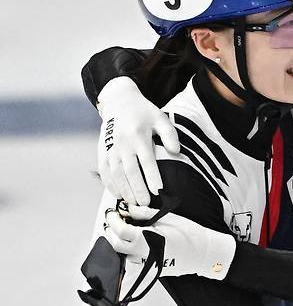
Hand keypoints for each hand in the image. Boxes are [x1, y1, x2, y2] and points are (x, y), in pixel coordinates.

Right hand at [97, 77, 180, 205]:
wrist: (119, 102)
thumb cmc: (144, 113)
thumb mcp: (160, 118)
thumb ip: (170, 134)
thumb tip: (177, 151)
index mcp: (138, 134)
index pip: (146, 159)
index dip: (152, 176)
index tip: (158, 191)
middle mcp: (123, 142)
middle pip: (130, 170)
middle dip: (137, 188)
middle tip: (146, 203)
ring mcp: (110, 147)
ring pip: (116, 173)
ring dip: (124, 190)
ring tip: (134, 203)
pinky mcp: (102, 151)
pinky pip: (104, 171)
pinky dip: (110, 185)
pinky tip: (119, 195)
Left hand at [103, 205, 236, 279]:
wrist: (204, 252)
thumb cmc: (189, 234)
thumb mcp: (166, 218)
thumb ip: (144, 213)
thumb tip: (128, 209)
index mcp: (146, 240)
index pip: (120, 231)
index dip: (113, 220)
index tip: (113, 213)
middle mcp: (143, 255)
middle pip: (116, 246)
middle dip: (111, 233)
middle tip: (114, 221)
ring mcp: (147, 264)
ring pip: (123, 255)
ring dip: (119, 243)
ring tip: (125, 231)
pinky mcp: (152, 268)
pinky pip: (135, 260)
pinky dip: (131, 250)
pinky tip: (137, 241)